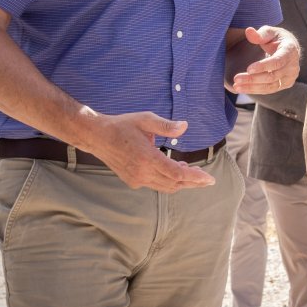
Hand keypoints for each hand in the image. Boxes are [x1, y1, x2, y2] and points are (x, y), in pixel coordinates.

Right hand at [79, 112, 214, 192]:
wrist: (96, 136)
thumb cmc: (122, 125)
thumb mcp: (145, 119)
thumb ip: (166, 125)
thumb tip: (185, 126)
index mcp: (147, 158)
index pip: (177, 173)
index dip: (195, 177)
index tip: (209, 179)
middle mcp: (142, 172)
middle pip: (174, 183)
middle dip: (193, 182)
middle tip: (207, 179)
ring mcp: (136, 179)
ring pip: (166, 186)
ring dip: (181, 182)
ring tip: (193, 173)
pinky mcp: (132, 181)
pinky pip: (156, 184)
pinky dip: (169, 181)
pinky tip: (175, 170)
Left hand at [228, 26, 300, 94]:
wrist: (289, 49)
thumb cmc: (276, 38)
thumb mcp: (269, 32)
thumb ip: (260, 34)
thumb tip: (248, 31)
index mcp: (290, 50)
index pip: (278, 61)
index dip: (263, 66)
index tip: (248, 69)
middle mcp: (293, 65)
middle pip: (272, 76)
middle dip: (253, 79)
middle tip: (236, 79)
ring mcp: (290, 77)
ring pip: (270, 86)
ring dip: (252, 87)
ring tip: (236, 86)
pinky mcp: (285, 84)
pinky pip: (269, 89)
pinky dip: (255, 90)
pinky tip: (242, 88)